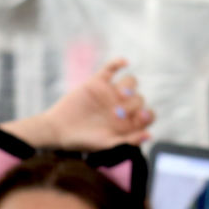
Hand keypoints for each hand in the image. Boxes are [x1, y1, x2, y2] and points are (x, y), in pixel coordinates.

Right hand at [38, 59, 154, 149]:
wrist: (58, 130)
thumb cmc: (83, 141)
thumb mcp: (106, 145)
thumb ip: (127, 141)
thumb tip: (149, 135)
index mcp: (128, 122)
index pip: (148, 115)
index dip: (147, 115)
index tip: (140, 116)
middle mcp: (123, 106)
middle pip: (139, 98)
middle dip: (132, 105)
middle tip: (117, 114)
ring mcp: (111, 93)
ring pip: (130, 82)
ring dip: (129, 87)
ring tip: (120, 94)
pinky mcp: (98, 82)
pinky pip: (111, 68)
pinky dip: (118, 63)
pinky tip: (124, 62)